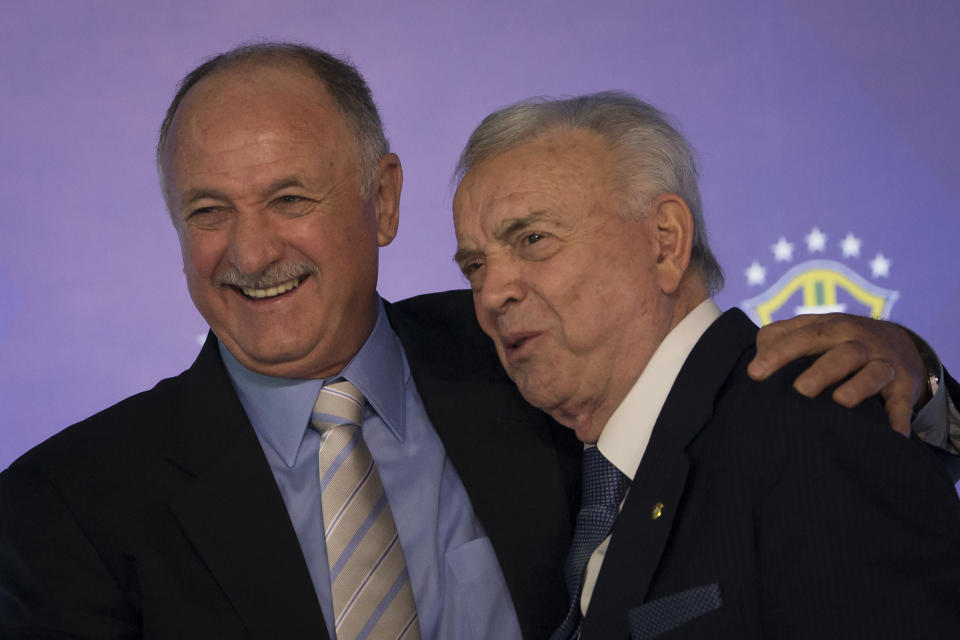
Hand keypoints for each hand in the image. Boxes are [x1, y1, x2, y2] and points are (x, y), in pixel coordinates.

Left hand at [747, 313, 926, 436]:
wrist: (898, 342)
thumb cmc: (837, 341)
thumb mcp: (811, 331)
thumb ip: (779, 338)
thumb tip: (752, 362)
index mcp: (830, 328)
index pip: (802, 337)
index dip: (778, 353)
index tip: (754, 373)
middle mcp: (859, 342)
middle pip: (841, 353)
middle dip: (821, 370)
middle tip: (799, 390)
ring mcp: (883, 364)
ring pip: (873, 373)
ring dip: (858, 387)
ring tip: (840, 401)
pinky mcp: (904, 387)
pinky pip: (903, 403)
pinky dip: (899, 418)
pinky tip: (894, 434)